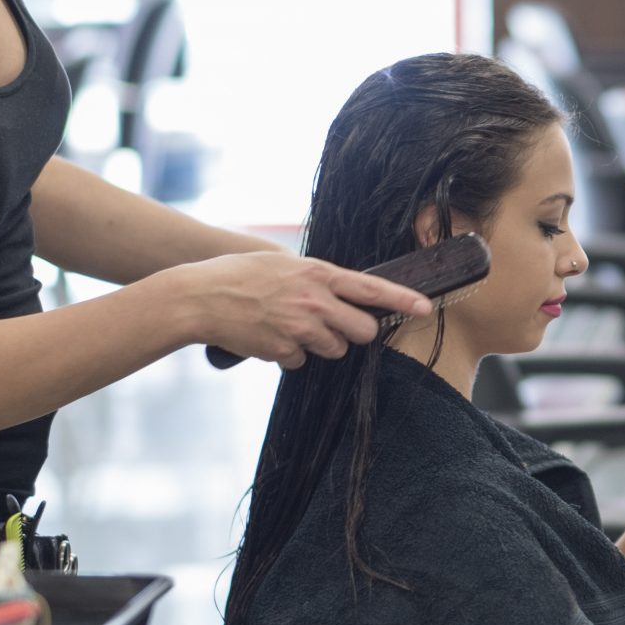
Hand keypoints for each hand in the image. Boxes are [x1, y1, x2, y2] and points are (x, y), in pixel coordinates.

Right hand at [173, 251, 430, 369]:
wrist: (198, 298)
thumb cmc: (238, 275)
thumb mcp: (282, 263)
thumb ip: (316, 277)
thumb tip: (343, 290)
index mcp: (317, 274)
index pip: (371, 288)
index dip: (402, 300)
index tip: (426, 307)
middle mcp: (314, 301)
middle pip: (363, 332)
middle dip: (355, 333)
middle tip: (334, 325)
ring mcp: (300, 329)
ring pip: (334, 349)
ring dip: (319, 344)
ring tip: (288, 325)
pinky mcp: (283, 351)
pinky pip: (302, 361)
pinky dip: (290, 354)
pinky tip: (269, 336)